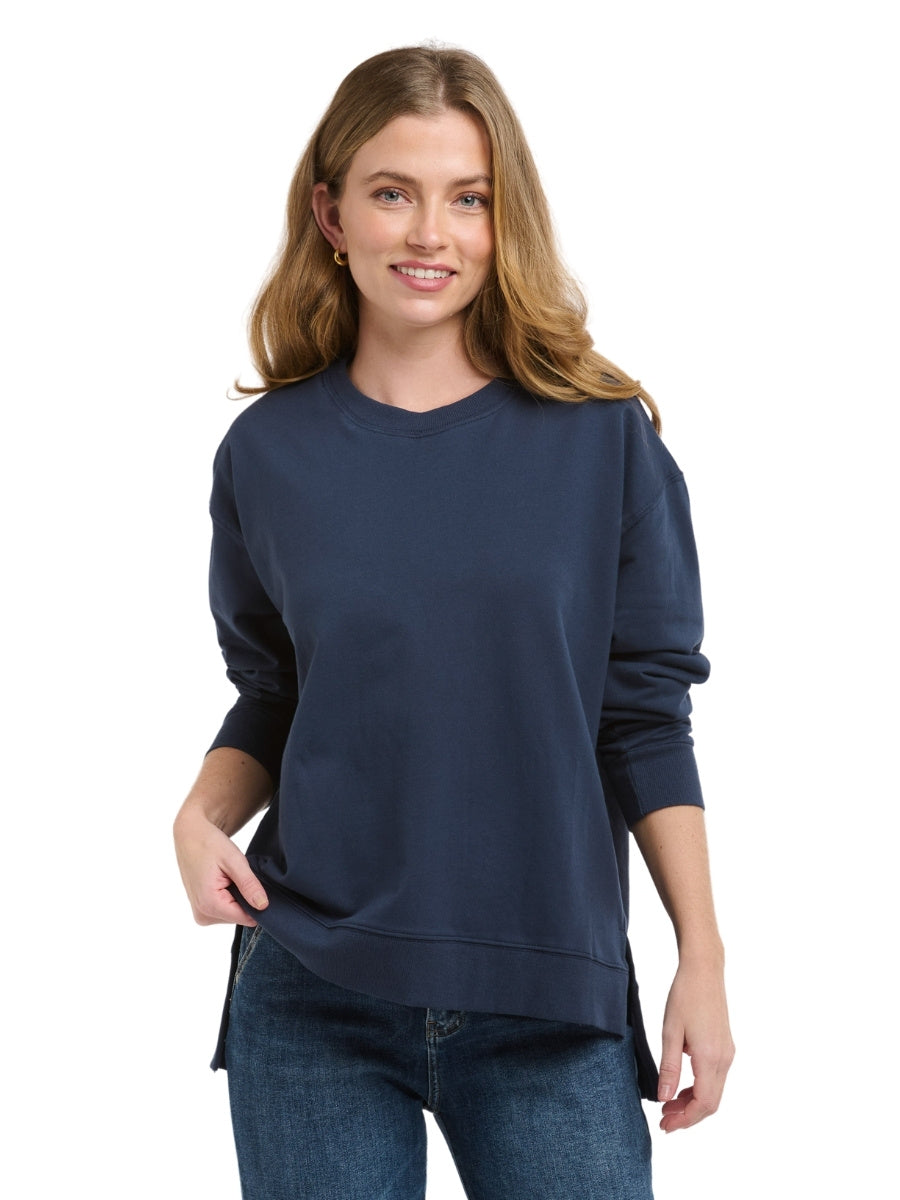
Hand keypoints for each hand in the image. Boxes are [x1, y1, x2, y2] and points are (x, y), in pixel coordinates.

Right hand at [173, 809, 267, 926]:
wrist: (190, 836)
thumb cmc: (210, 844)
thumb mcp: (234, 861)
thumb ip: (249, 885)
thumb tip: (263, 906)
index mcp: (209, 904)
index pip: (246, 918)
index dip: (258, 904)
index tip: (258, 885)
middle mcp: (202, 914)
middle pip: (239, 917)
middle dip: (246, 898)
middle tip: (239, 876)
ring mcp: (200, 914)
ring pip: (233, 914)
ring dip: (238, 897)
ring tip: (230, 877)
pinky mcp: (201, 910)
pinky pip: (225, 910)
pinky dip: (230, 897)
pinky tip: (225, 882)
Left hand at [656, 958, 734, 1131]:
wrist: (704, 970)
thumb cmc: (685, 995)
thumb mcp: (670, 1032)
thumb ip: (669, 1068)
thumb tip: (664, 1099)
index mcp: (710, 1057)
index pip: (703, 1103)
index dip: (684, 1119)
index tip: (665, 1125)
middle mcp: (724, 1059)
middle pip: (711, 1103)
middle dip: (688, 1116)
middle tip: (664, 1120)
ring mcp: (727, 1053)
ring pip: (714, 1091)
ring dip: (693, 1103)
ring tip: (668, 1105)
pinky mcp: (725, 1046)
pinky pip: (715, 1078)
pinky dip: (699, 1089)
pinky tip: (682, 1086)